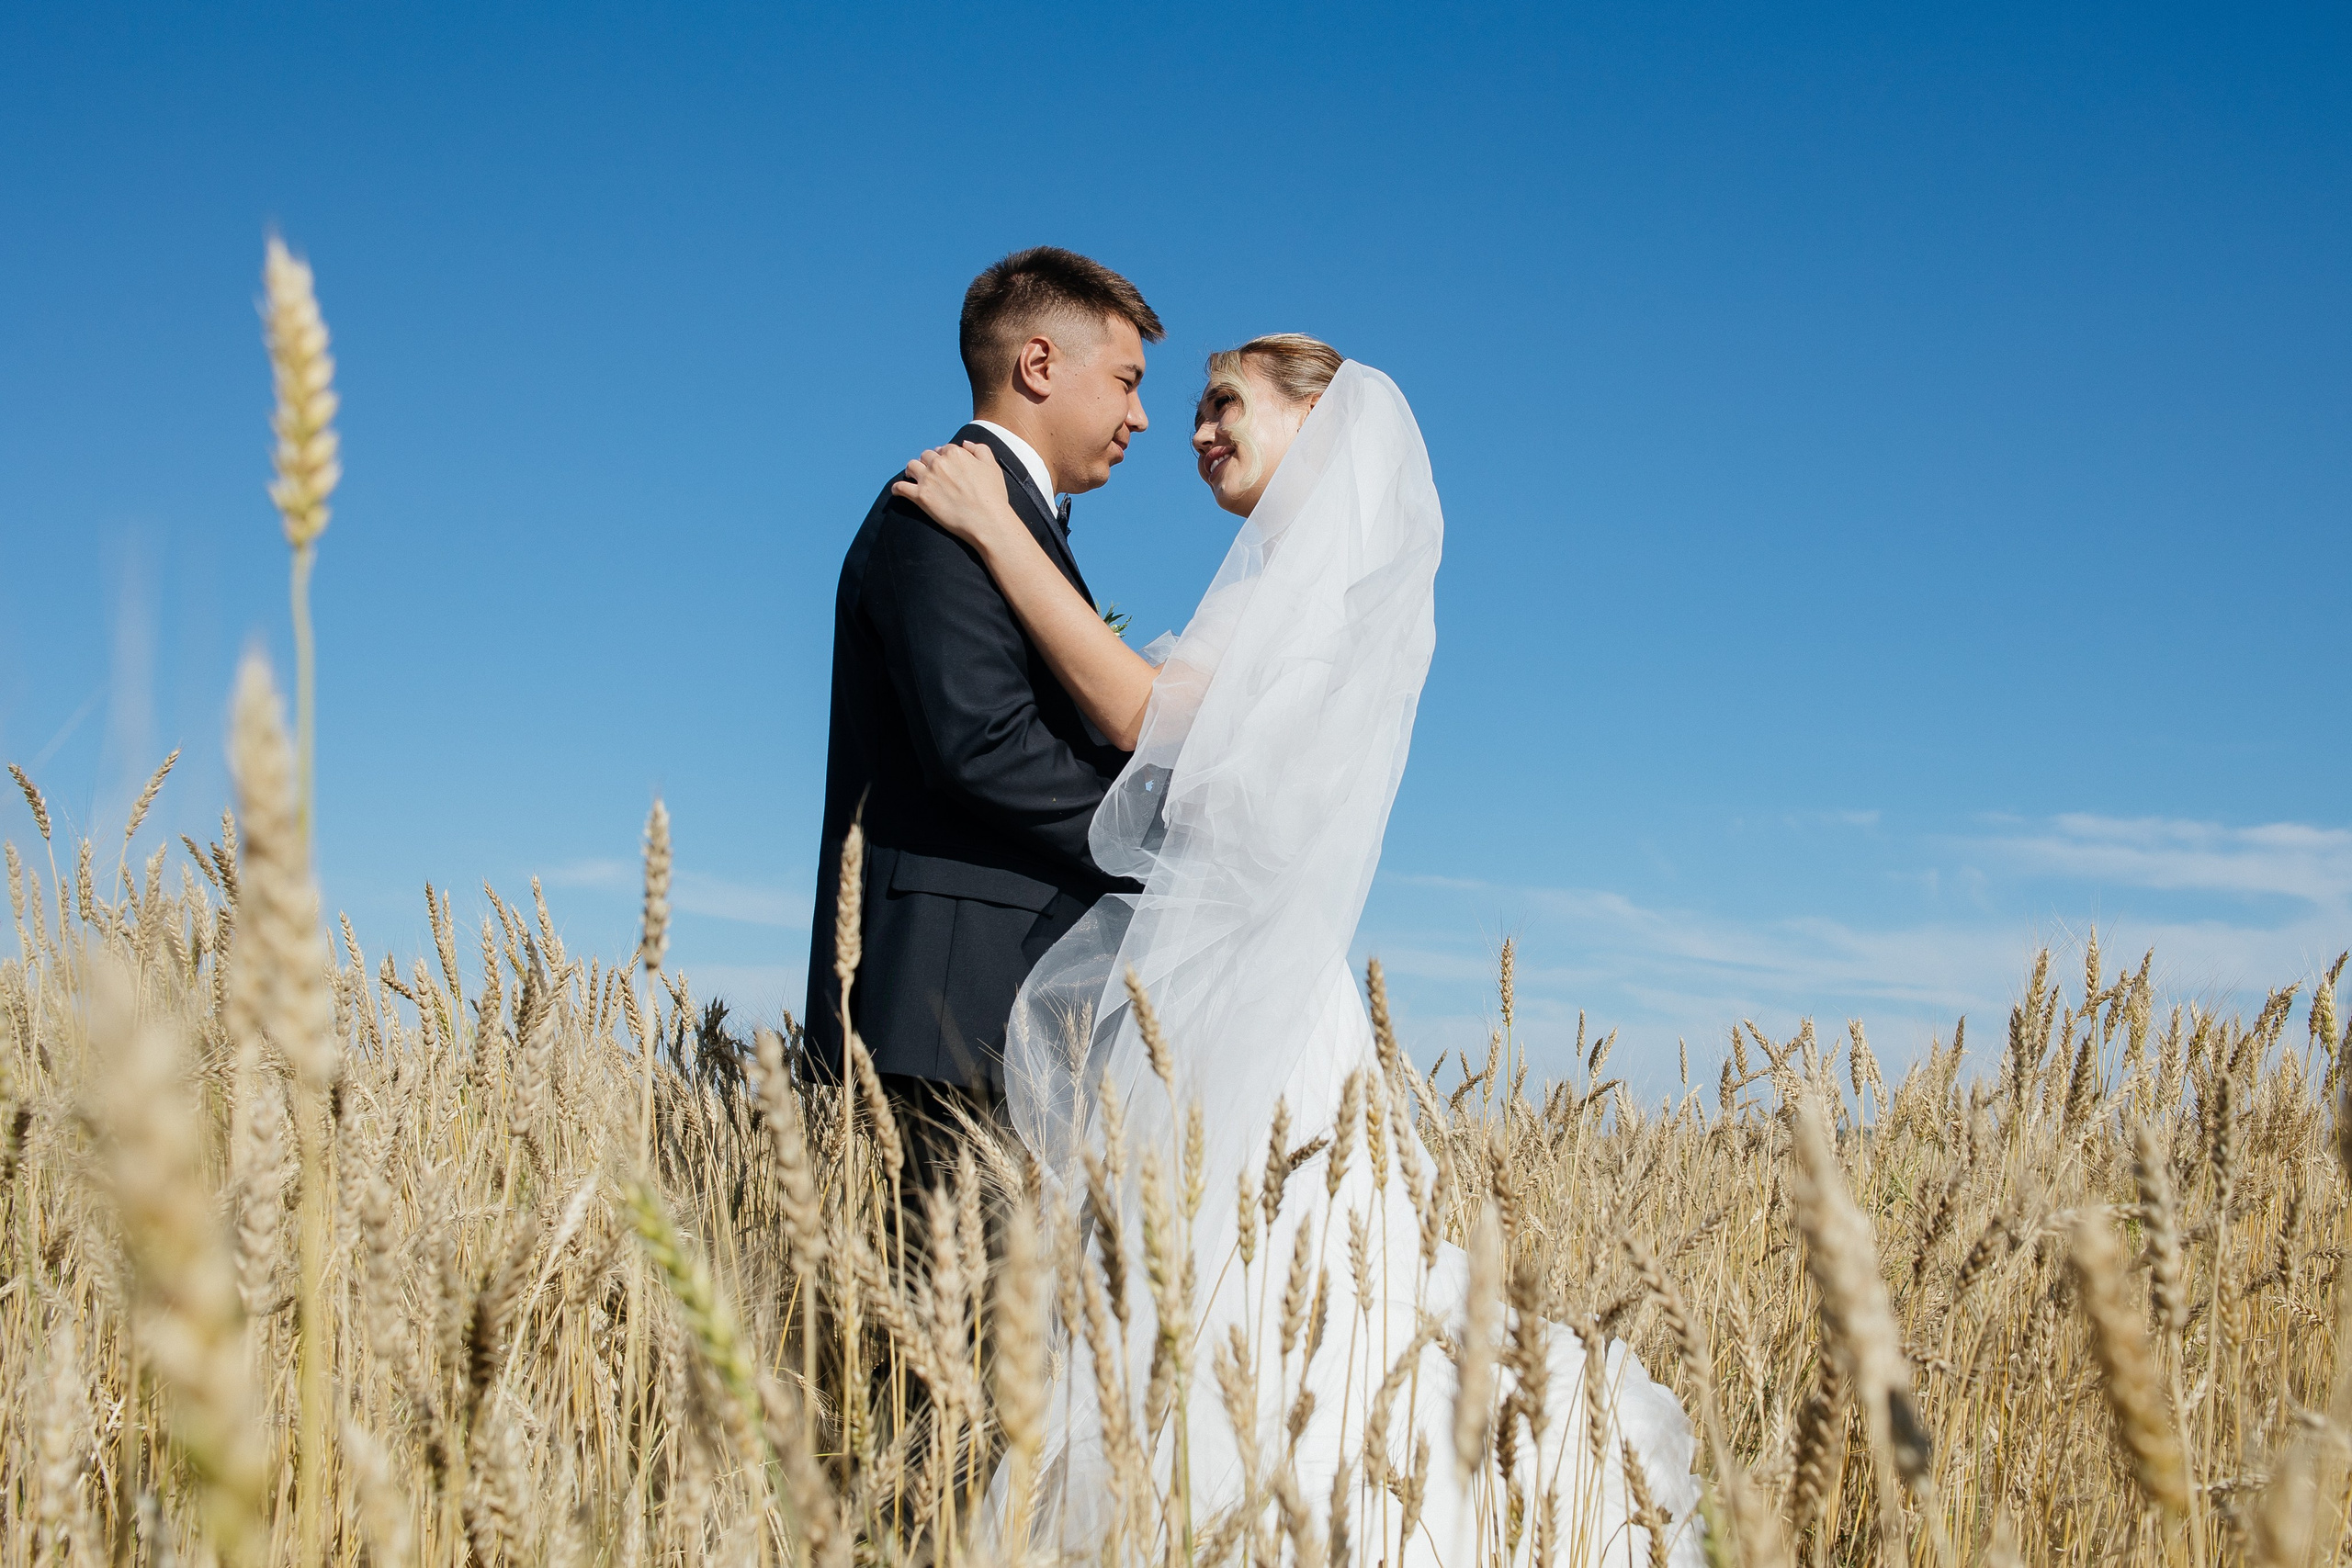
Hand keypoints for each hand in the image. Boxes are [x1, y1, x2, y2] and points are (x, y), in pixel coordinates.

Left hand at [892, 441, 1021, 550]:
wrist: (986, 521)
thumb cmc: (992, 495)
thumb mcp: (992, 466)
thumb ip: (979, 449)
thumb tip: (964, 443)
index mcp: (955, 453)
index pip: (943, 449)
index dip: (944, 457)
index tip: (947, 466)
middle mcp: (938, 463)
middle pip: (926, 456)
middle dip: (928, 463)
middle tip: (931, 473)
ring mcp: (927, 479)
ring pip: (911, 467)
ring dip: (912, 471)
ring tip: (913, 477)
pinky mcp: (920, 497)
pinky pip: (900, 487)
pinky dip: (897, 488)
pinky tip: (898, 491)